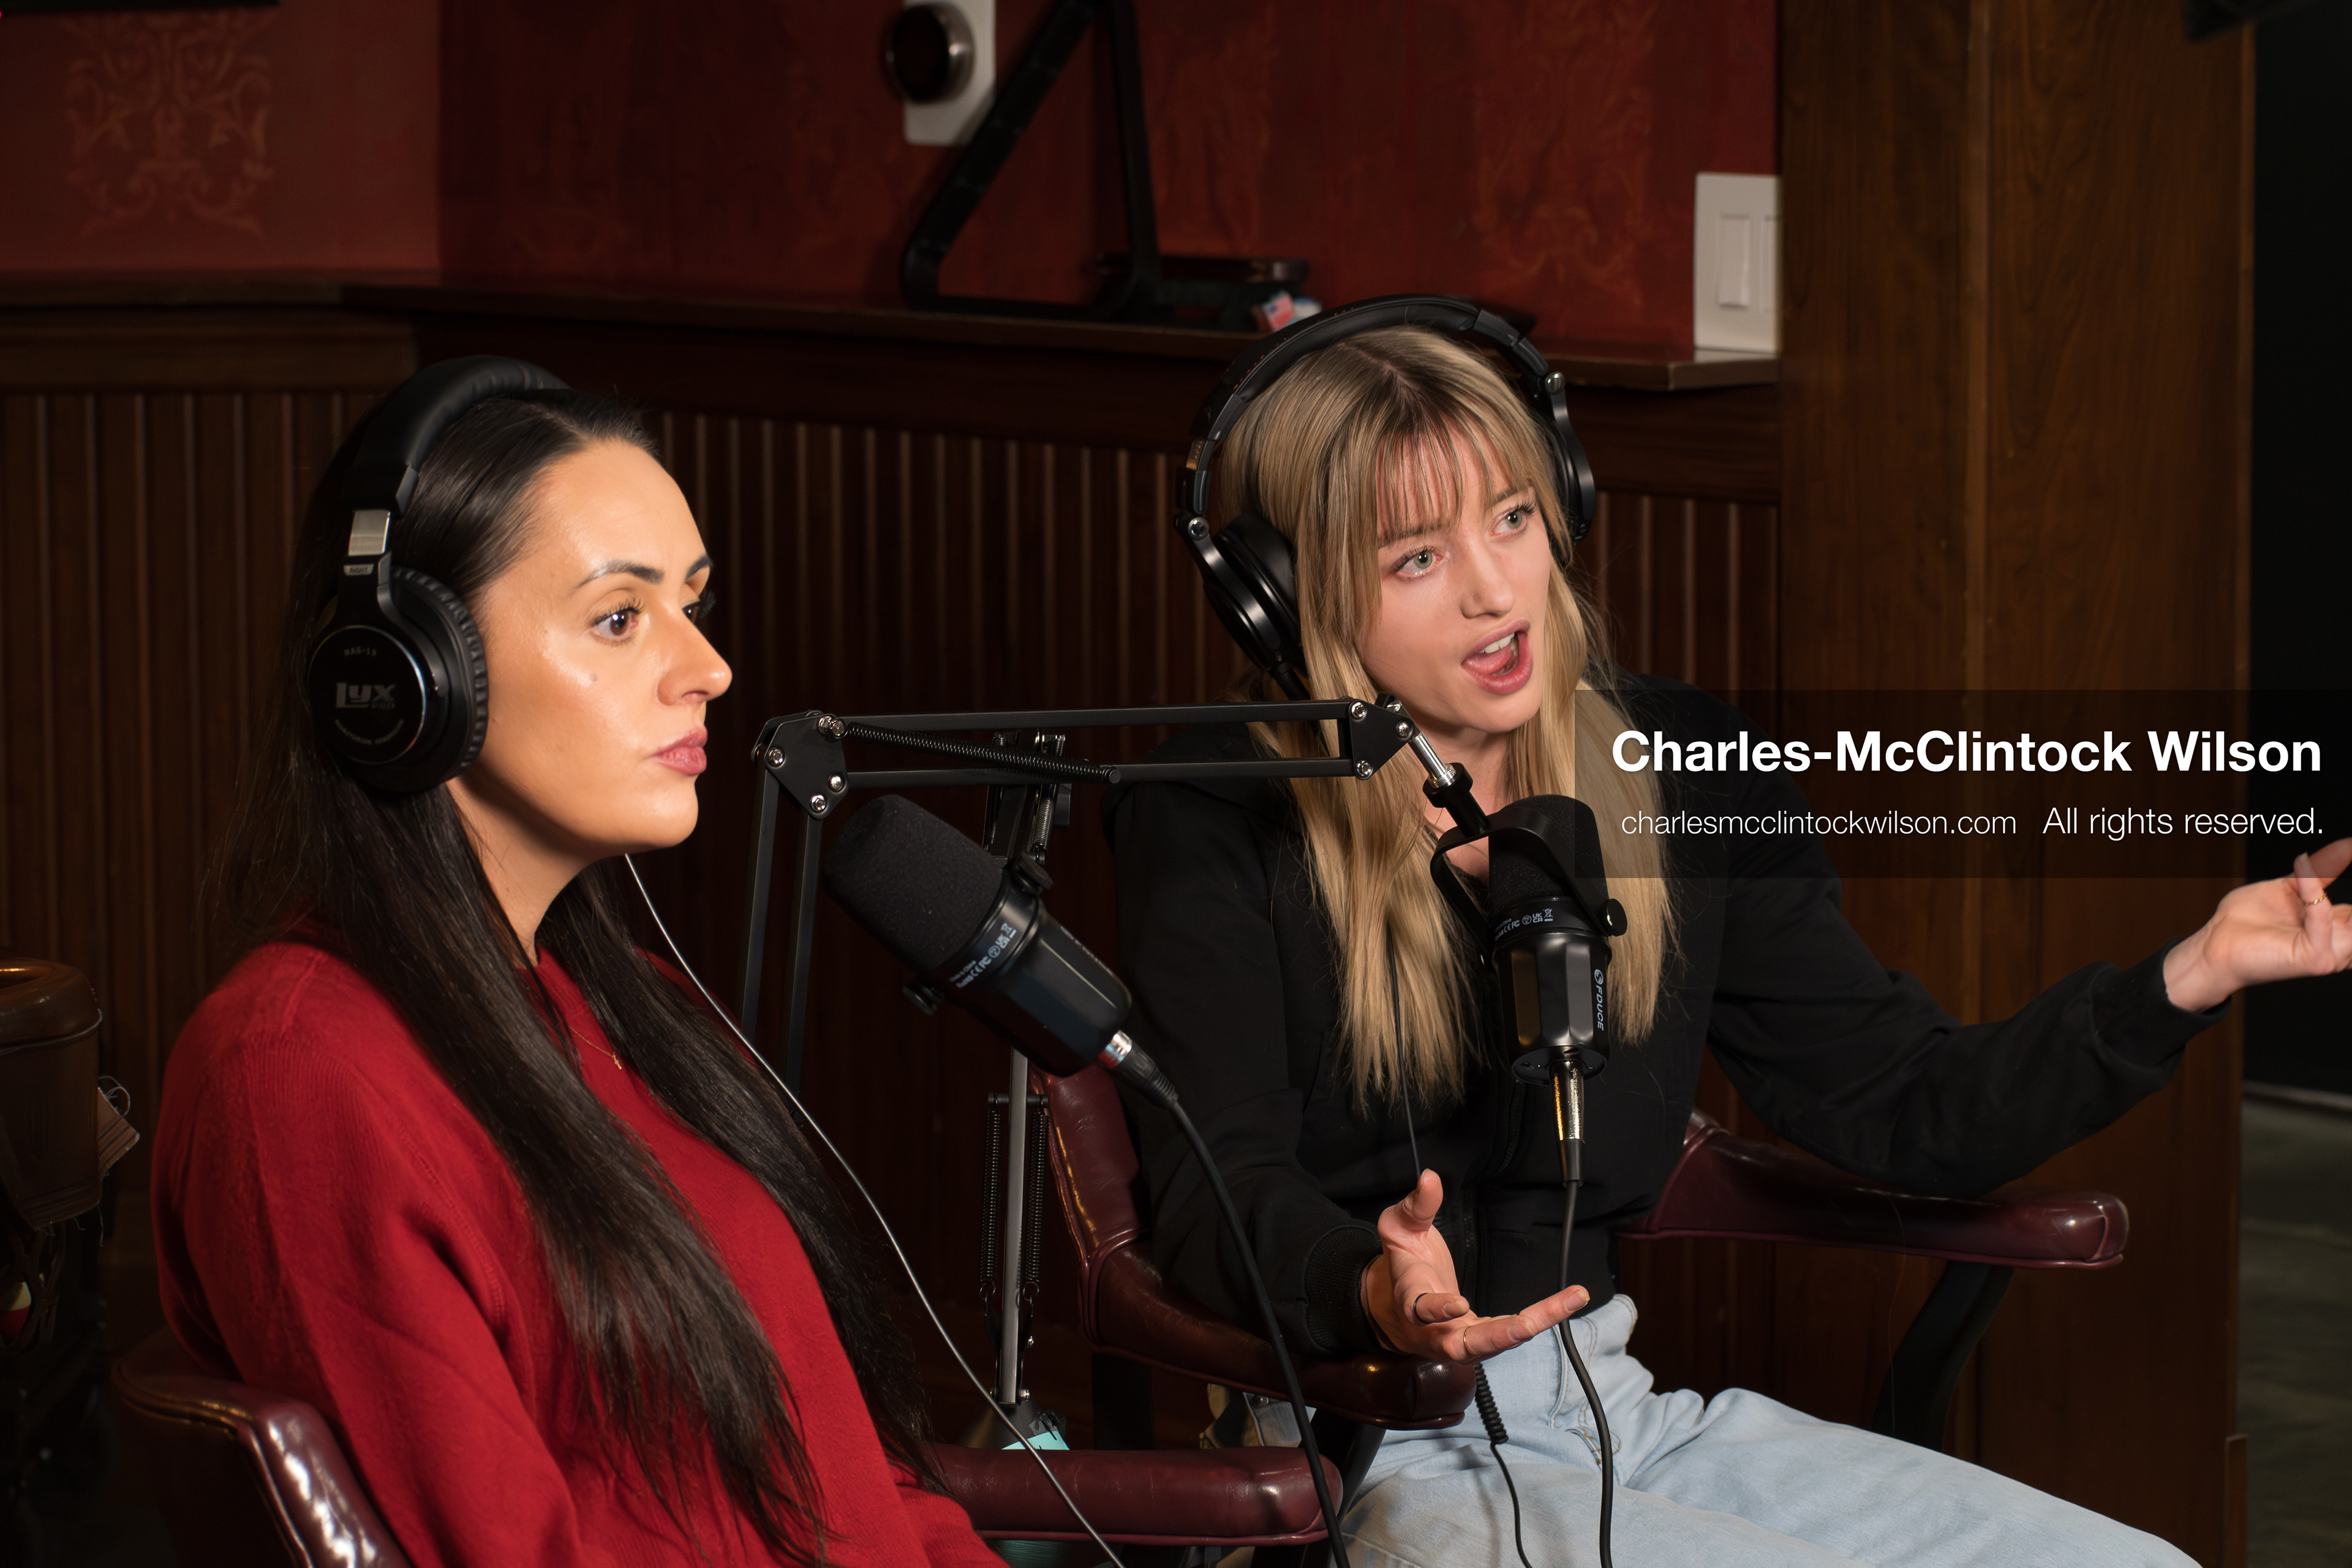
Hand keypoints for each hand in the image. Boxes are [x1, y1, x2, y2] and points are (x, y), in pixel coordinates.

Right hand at [1359, 1169, 1586, 1362]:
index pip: (1419, 1309)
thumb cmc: (1403, 1264)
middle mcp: (1434, 1329)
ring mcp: (1458, 1338)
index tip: (1459, 1303)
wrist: (1398, 1305)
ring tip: (1565, 1304)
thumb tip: (1430, 1178)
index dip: (1438, 1310)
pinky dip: (1541, 1318)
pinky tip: (1568, 1301)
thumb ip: (1417, 1206)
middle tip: (1526, 1327)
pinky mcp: (1479, 1339)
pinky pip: (1511, 1333)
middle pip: (1461, 1345)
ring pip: (1493, 1343)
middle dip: (1495, 1337)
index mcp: (1411, 1298)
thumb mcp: (1401, 1228)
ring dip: (1529, 1328)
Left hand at [2163, 838, 2351, 1012]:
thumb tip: (2348, 844)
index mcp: (2338, 930)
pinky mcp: (2315, 958)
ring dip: (2327, 890)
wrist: (2215, 943)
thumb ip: (2323, 869)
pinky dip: (2313, 891)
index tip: (2351, 846)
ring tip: (2311, 868)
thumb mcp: (2291, 887)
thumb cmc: (2247, 920)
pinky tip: (2301, 867)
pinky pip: (2322, 919)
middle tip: (2327, 870)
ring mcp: (2330, 954)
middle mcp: (2341, 946)